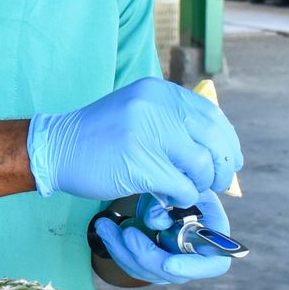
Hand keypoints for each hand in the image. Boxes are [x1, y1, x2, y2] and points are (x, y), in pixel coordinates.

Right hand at [27, 77, 242, 205]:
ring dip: (201, 184)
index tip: (231, 159)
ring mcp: (147, 134)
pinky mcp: (139, 164)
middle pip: (214, 139)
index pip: (212, 114)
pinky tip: (170, 197)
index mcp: (160, 92)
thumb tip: (217, 144)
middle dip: (222, 166)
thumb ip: (172, 118)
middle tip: (218, 182)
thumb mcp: (139, 109)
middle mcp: (156, 106)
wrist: (57, 147)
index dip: (227, 140)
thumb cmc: (100, 134)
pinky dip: (182, 197)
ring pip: (201, 165)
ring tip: (188, 188)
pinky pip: (181, 186)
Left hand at [92, 192, 232, 284]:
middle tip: (126, 234)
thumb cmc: (175, 176)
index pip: (213, 263)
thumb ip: (170, 198)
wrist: (160, 178)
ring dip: (123, 251)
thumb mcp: (177, 178)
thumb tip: (157, 222)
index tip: (168, 263)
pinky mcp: (150, 260)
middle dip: (145, 255)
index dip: (193, 267)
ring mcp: (172, 260)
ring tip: (106, 227)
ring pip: (148, 271)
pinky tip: (107, 230)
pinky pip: (133, 264)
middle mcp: (194, 252)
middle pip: (174, 273)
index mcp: (211, 232)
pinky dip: (117, 249)